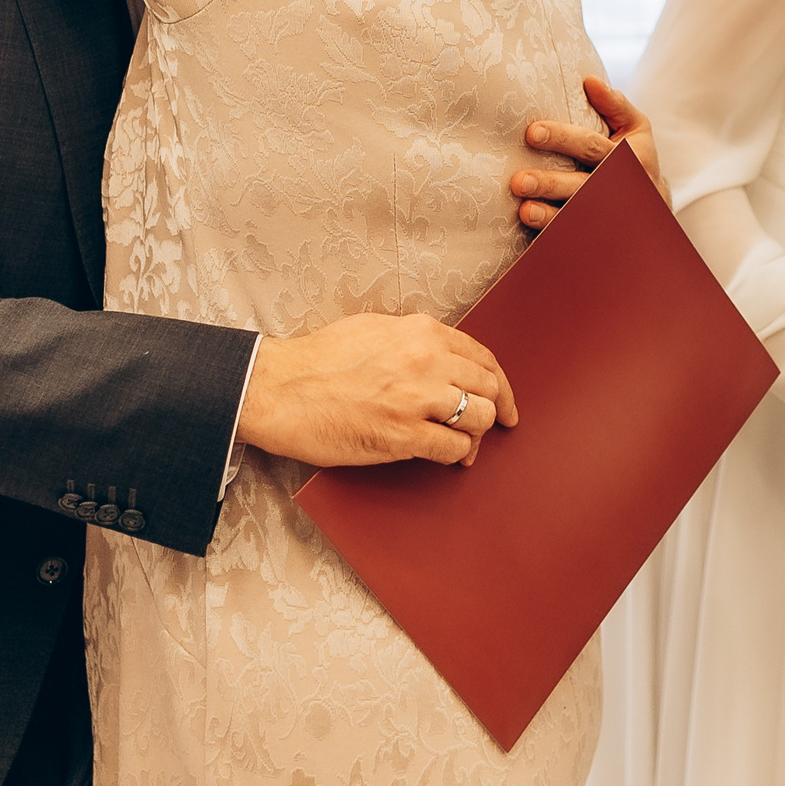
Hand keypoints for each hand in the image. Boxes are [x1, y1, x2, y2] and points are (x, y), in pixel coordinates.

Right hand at [236, 312, 518, 467]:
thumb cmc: (319, 361)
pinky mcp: (403, 435)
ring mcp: (416, 399)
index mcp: (422, 332)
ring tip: (460, 445)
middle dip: (494, 410)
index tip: (504, 400)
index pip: (484, 357)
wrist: (280, 389)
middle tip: (489, 428)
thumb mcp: (376, 330)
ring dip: (475, 435)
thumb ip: (417, 340)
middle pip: (489, 388)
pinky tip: (443, 455)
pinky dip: (456, 455)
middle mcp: (427, 360)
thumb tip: (446, 359)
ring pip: (481, 418)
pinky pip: (455, 448)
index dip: (500, 383)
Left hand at [511, 76, 667, 228]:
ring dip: (549, 215)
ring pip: (576, 217)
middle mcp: (615, 189)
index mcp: (627, 159)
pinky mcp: (594, 234)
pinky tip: (532, 226)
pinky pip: (573, 237)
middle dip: (551, 184)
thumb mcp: (637, 128)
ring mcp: (605, 216)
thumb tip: (588, 81)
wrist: (653, 208)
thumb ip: (615, 105)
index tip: (532, 132)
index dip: (563, 139)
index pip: (591, 147)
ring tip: (524, 209)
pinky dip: (553, 235)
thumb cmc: (636, 157)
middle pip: (582, 186)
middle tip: (519, 180)